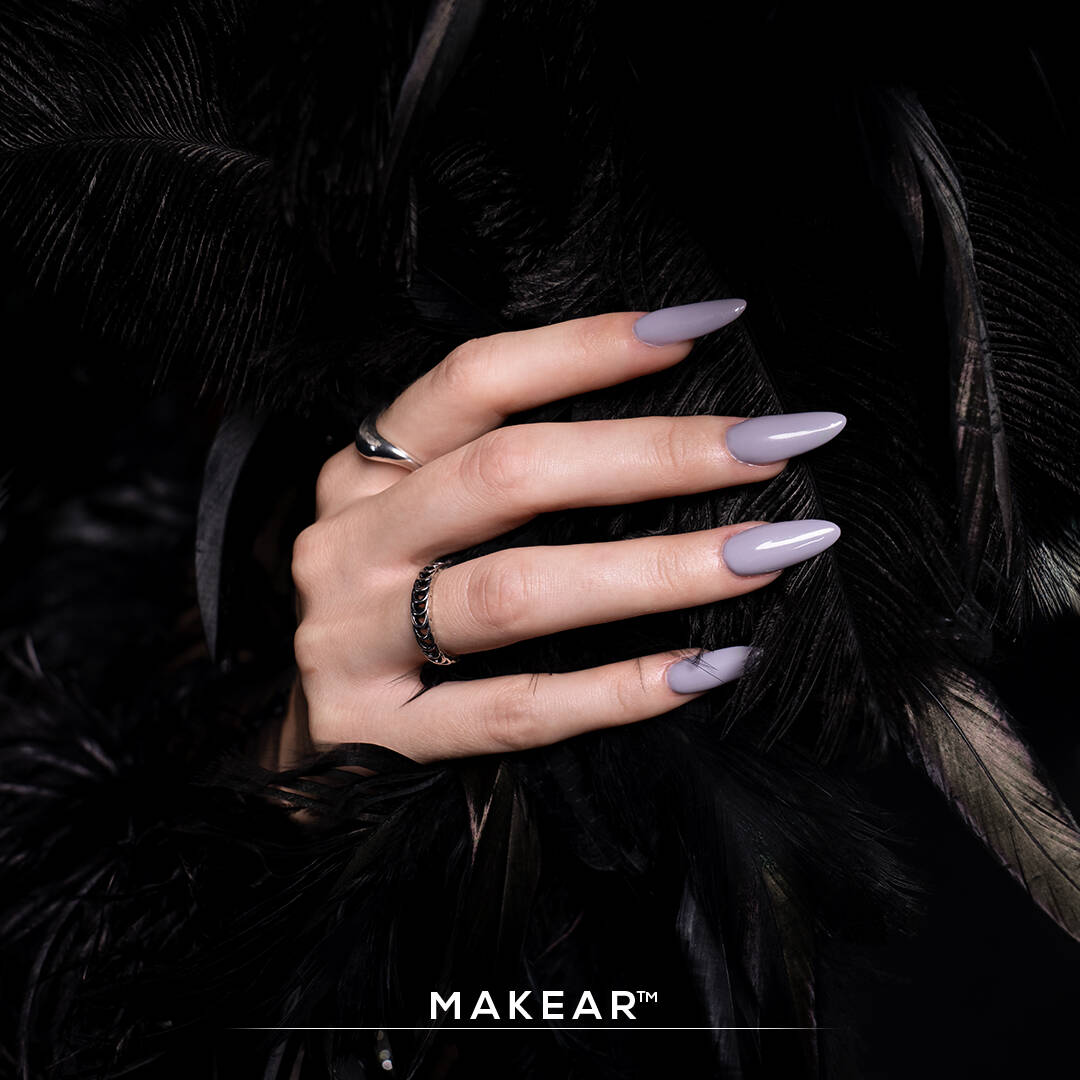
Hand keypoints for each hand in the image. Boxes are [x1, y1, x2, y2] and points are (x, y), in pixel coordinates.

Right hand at [284, 301, 843, 764]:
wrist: (303, 747)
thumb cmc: (390, 608)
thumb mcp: (418, 519)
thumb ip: (501, 478)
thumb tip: (675, 435)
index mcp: (363, 472)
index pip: (476, 381)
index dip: (587, 347)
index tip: (706, 324)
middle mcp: (349, 541)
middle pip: (507, 474)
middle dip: (653, 454)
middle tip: (775, 446)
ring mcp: (352, 640)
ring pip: (514, 590)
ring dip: (654, 568)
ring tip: (766, 552)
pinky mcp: (378, 736)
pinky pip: (510, 710)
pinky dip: (613, 688)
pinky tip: (703, 669)